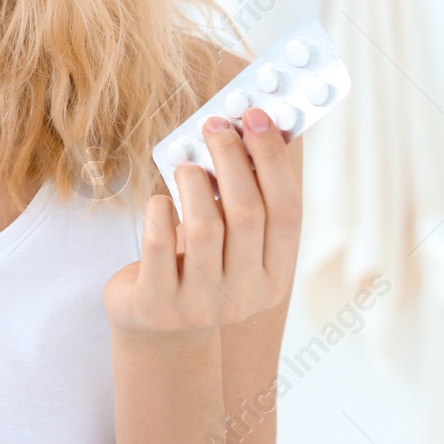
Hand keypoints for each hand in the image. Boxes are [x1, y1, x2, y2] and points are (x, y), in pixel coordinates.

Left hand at [103, 107, 301, 338]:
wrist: (155, 327)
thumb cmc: (198, 265)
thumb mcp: (230, 240)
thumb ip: (245, 196)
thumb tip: (249, 127)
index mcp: (275, 278)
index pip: (288, 212)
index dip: (273, 159)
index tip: (256, 116)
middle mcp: (245, 297)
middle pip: (247, 214)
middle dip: (230, 159)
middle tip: (214, 125)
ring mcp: (201, 307)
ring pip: (203, 228)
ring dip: (192, 182)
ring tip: (185, 165)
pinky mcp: (157, 307)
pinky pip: (157, 246)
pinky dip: (157, 211)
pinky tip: (159, 201)